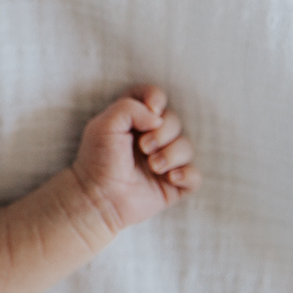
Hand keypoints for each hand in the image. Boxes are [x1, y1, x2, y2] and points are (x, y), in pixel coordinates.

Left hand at [69, 85, 198, 234]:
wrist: (98, 196)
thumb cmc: (98, 159)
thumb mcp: (105, 124)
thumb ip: (130, 107)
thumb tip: (158, 117)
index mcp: (134, 120)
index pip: (154, 97)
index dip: (157, 98)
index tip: (152, 109)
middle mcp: (151, 137)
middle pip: (175, 121)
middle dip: (163, 132)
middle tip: (144, 147)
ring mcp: (164, 160)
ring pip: (187, 147)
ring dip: (171, 155)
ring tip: (153, 166)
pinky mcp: (173, 184)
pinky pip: (195, 176)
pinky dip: (186, 175)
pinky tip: (169, 178)